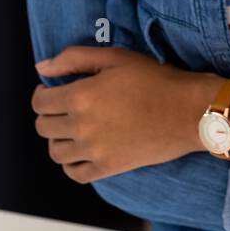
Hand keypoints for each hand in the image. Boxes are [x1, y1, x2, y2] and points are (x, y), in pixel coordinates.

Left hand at [32, 45, 220, 183]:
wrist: (189, 111)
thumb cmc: (156, 80)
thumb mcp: (115, 57)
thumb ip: (73, 59)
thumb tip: (42, 68)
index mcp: (80, 96)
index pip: (40, 102)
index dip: (44, 93)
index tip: (54, 90)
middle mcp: (81, 126)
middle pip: (44, 127)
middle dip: (50, 114)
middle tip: (67, 106)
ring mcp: (94, 150)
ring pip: (56, 152)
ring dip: (59, 139)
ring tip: (74, 128)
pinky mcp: (109, 167)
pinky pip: (75, 173)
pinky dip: (72, 164)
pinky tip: (82, 151)